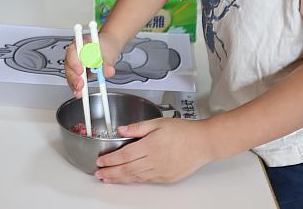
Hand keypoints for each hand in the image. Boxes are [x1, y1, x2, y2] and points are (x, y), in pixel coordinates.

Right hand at [63, 32, 118, 97]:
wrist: (108, 46)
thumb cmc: (107, 45)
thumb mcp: (109, 52)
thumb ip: (108, 62)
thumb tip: (108, 71)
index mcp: (80, 43)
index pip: (73, 51)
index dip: (75, 62)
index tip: (80, 71)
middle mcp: (75, 53)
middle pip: (69, 65)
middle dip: (74, 76)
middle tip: (80, 85)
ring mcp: (75, 62)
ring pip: (70, 73)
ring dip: (74, 83)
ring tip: (79, 92)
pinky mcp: (78, 71)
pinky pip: (74, 79)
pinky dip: (77, 86)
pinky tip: (79, 93)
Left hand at [94, 118, 215, 183]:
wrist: (203, 142)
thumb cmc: (184, 131)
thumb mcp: (159, 122)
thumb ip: (138, 127)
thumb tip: (121, 129)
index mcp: (150, 146)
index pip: (124, 155)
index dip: (110, 160)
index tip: (100, 162)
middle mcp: (154, 161)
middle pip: (127, 169)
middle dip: (111, 172)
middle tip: (99, 174)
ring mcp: (160, 171)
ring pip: (135, 177)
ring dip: (120, 179)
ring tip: (109, 179)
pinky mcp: (167, 178)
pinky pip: (147, 180)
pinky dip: (135, 181)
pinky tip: (128, 179)